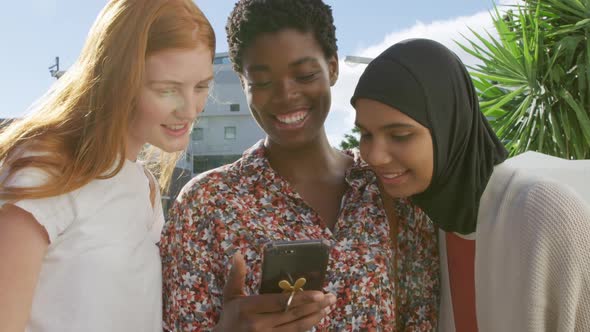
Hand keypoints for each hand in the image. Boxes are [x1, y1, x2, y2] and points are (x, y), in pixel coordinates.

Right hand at [214, 253, 335, 331]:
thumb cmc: (230, 317)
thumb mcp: (230, 296)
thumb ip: (236, 276)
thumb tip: (238, 254)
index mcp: (249, 308)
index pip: (280, 302)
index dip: (301, 298)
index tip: (319, 293)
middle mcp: (258, 324)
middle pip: (292, 314)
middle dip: (315, 306)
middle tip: (331, 297)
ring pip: (297, 327)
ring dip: (316, 317)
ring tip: (329, 307)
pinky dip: (307, 326)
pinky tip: (317, 318)